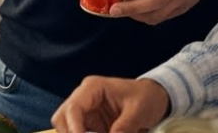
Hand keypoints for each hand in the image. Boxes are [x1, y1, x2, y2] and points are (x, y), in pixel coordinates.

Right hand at [52, 76, 169, 132]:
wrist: (155, 97)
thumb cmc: (147, 97)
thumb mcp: (138, 112)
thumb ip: (123, 128)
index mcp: (92, 87)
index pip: (73, 108)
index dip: (74, 128)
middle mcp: (84, 98)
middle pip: (62, 118)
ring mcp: (86, 111)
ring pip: (68, 128)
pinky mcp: (91, 124)